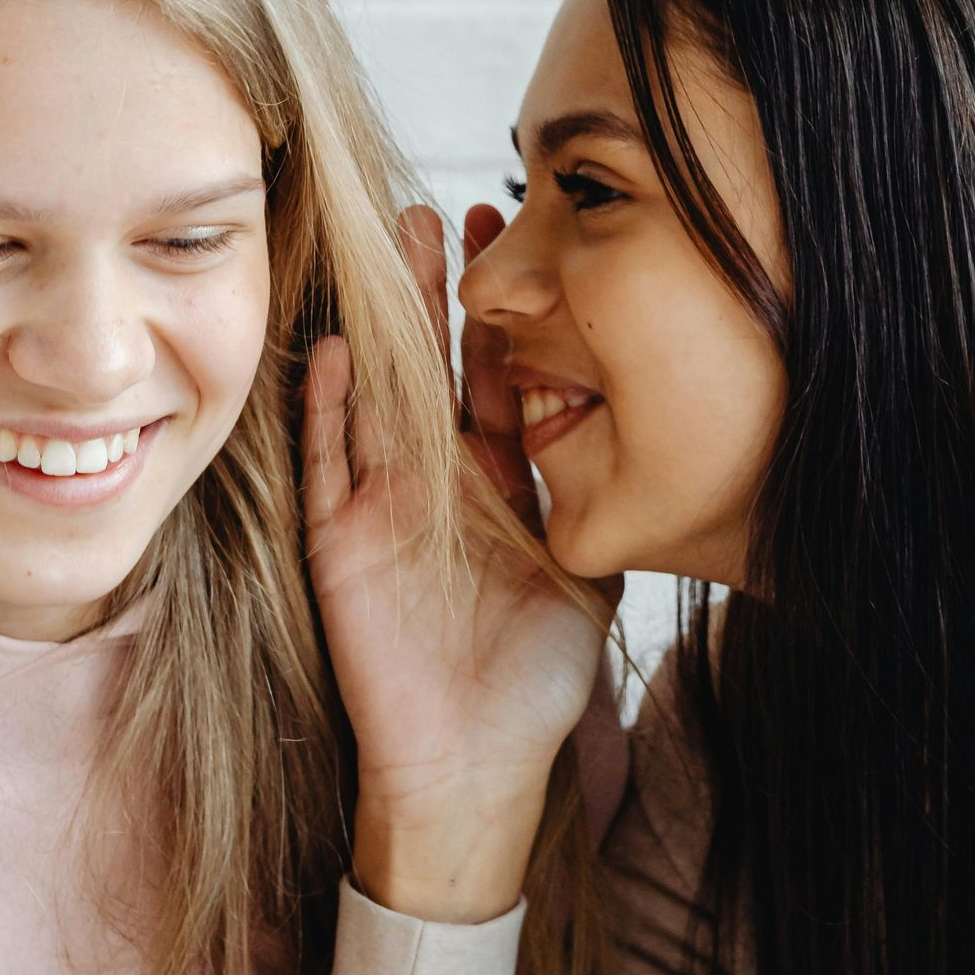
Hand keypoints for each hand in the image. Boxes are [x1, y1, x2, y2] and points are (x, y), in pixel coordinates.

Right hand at [303, 204, 613, 921]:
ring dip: (387, 321)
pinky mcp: (340, 538)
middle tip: (443, 211)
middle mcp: (438, 480)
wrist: (471, 763)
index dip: (505, 313)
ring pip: (382, 391)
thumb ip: (594, 504)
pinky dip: (331, 407)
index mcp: (496, 484)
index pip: (498, 378)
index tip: (514, 237)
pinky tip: (340, 348)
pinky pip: (331, 460)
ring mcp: (384, 504)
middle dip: (441, 292)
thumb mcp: (588, 580)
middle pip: (435, 365)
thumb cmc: (532, 683)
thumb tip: (643, 434)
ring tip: (393, 246)